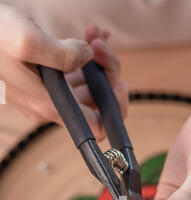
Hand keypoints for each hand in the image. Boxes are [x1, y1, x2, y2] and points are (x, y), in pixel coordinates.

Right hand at [0, 5, 127, 139]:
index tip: (118, 83)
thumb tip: (86, 57)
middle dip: (106, 73)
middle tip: (99, 46)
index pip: (96, 127)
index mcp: (49, 105)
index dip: (113, 108)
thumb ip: (62, 54)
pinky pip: (76, 69)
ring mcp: (50, 90)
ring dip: (97, 59)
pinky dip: (87, 53)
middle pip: (95, 102)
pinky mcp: (48, 75)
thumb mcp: (26, 42)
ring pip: (88, 83)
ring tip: (92, 34)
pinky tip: (91, 34)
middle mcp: (52, 103)